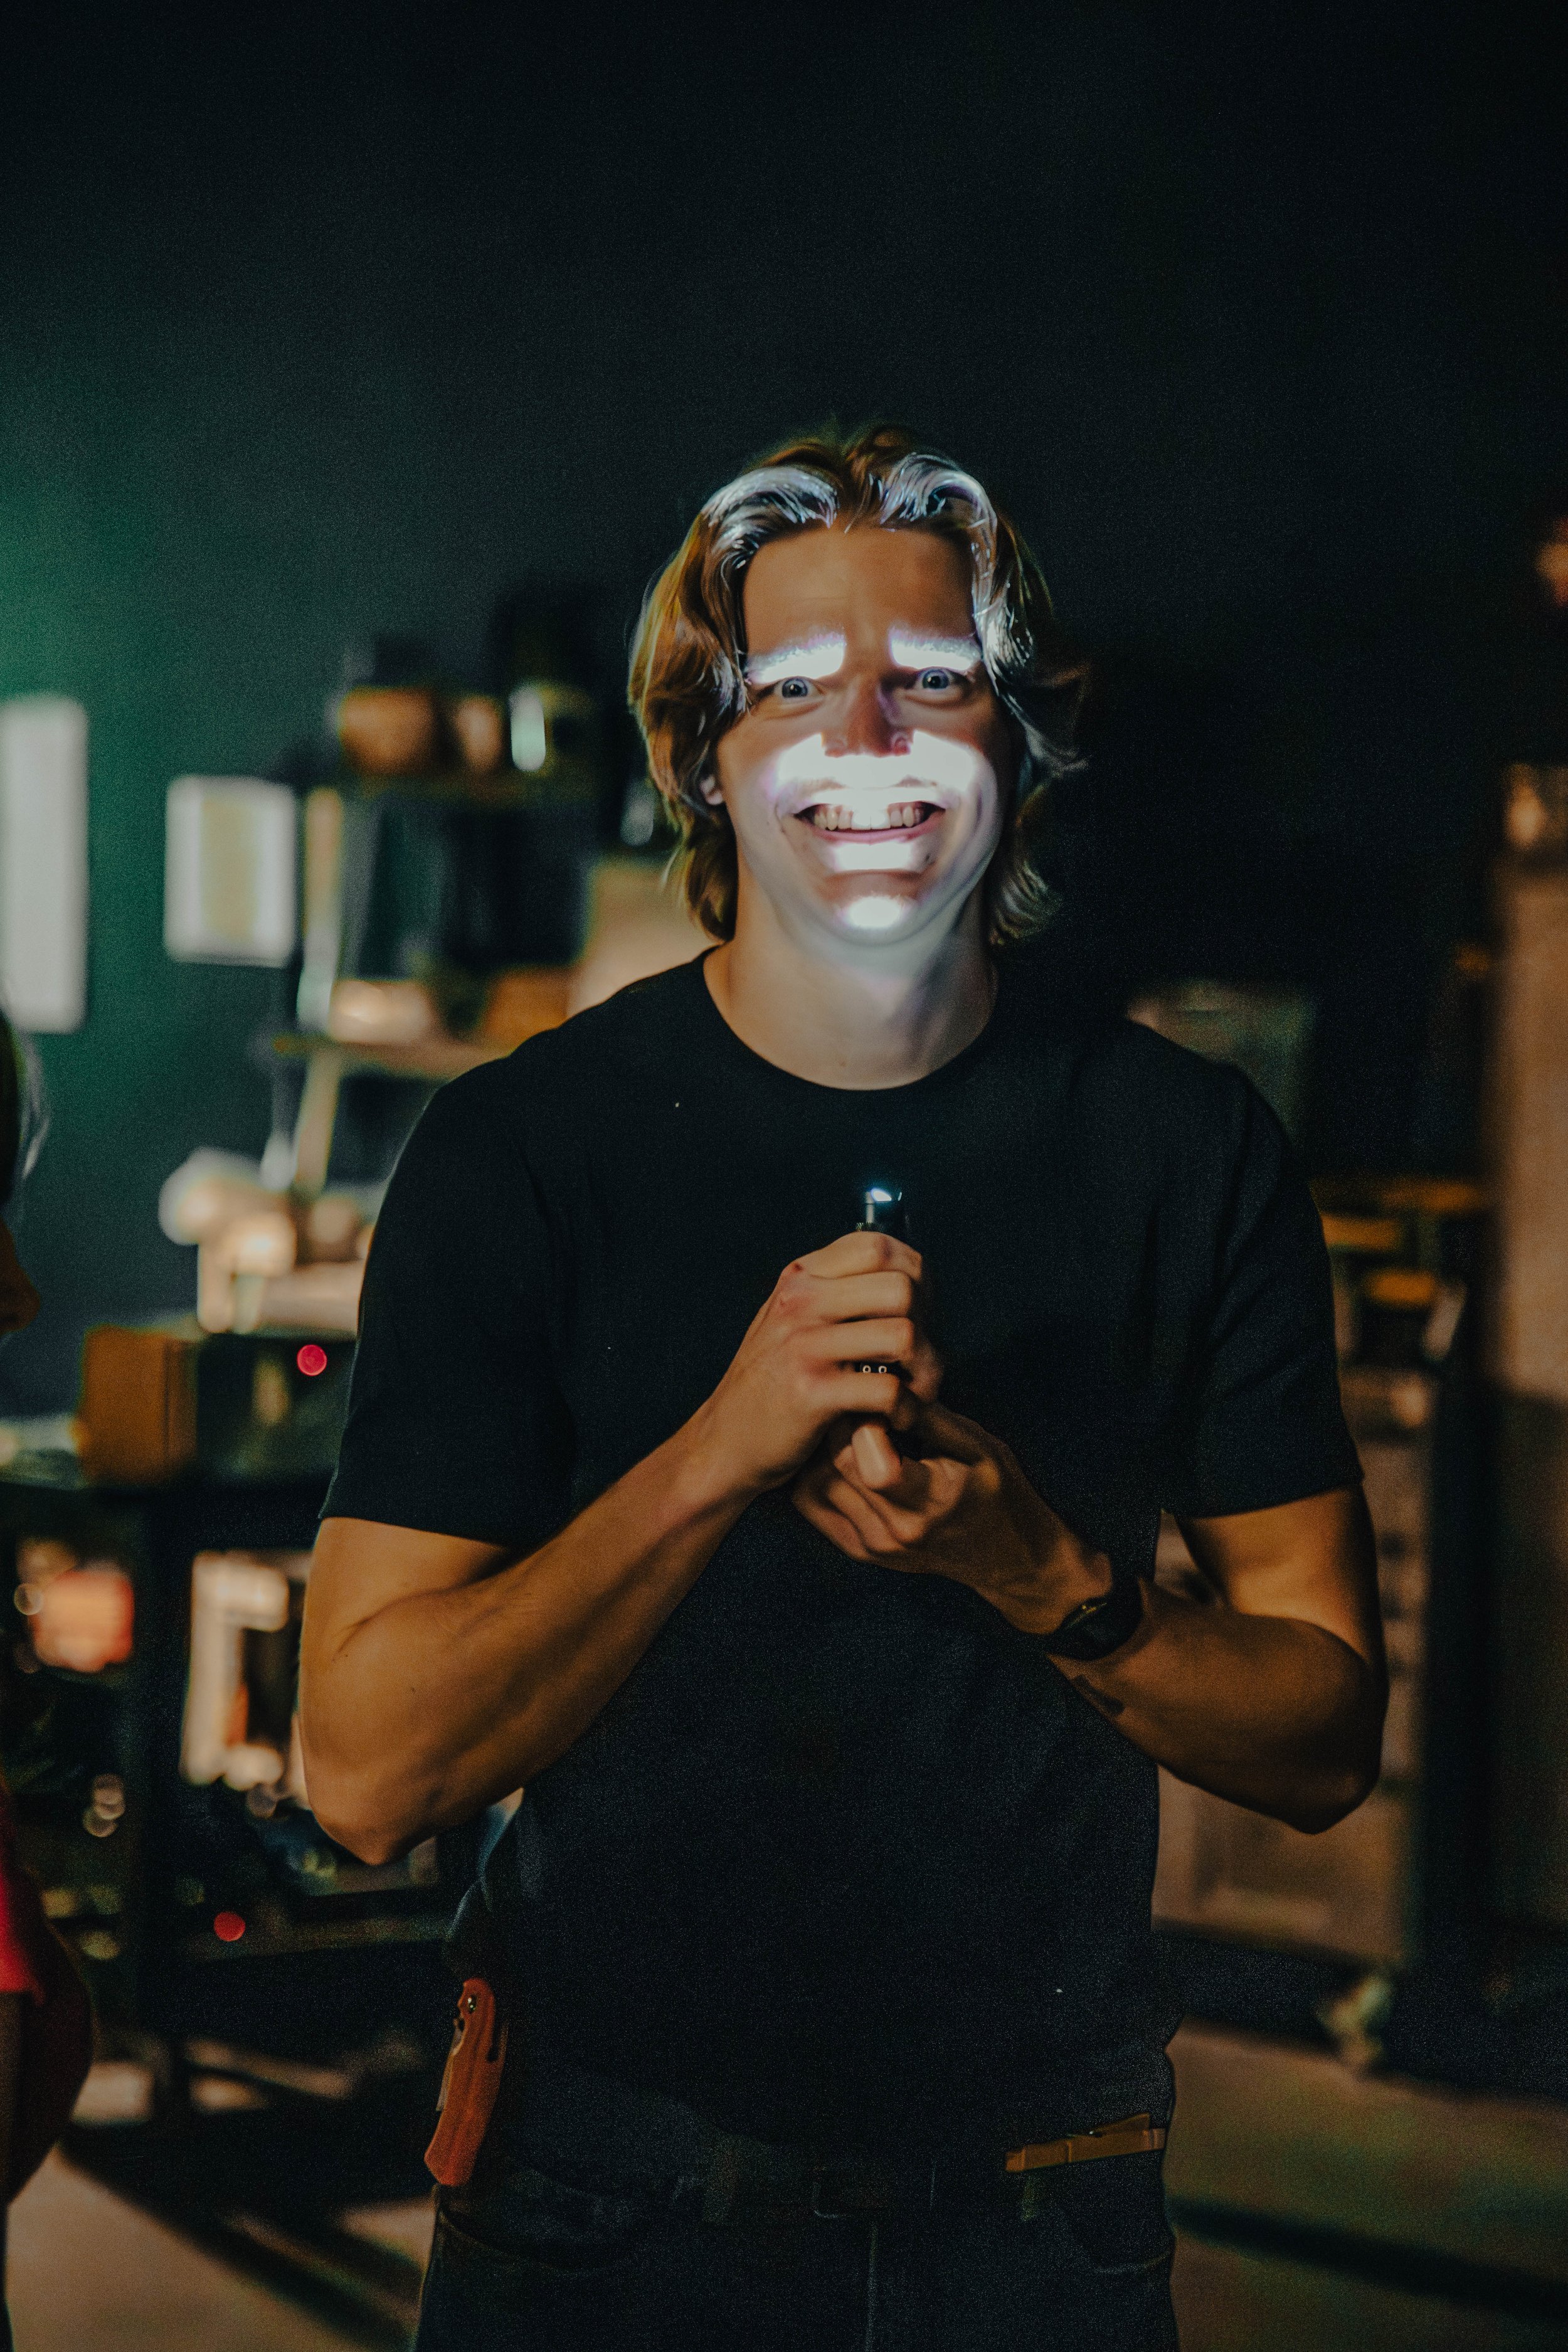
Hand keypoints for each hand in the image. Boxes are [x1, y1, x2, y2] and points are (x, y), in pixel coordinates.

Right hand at [691, 1231, 942, 1498]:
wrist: (721, 1443)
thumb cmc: (771, 1384)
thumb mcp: (792, 1321)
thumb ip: (837, 1294)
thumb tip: (910, 1279)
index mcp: (800, 1278)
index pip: (878, 1246)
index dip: (914, 1277)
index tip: (917, 1314)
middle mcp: (800, 1303)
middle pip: (902, 1287)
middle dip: (930, 1327)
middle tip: (921, 1360)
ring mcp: (803, 1347)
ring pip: (903, 1335)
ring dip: (927, 1371)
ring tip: (917, 1392)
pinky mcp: (809, 1394)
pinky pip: (887, 1390)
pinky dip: (907, 1410)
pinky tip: (896, 1419)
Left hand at [790, 1400, 1110, 1634]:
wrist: (1008, 1556)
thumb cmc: (998, 1491)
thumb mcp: (976, 1445)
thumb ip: (926, 1417)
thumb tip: (880, 1379)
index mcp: (929, 1504)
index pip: (868, 1461)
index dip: (865, 1417)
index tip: (876, 1395)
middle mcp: (894, 1532)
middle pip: (836, 1465)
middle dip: (840, 1422)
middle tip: (856, 1399)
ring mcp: (873, 1546)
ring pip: (815, 1482)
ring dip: (823, 1446)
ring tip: (846, 1424)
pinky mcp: (858, 1550)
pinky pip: (812, 1504)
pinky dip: (816, 1471)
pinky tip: (835, 1452)